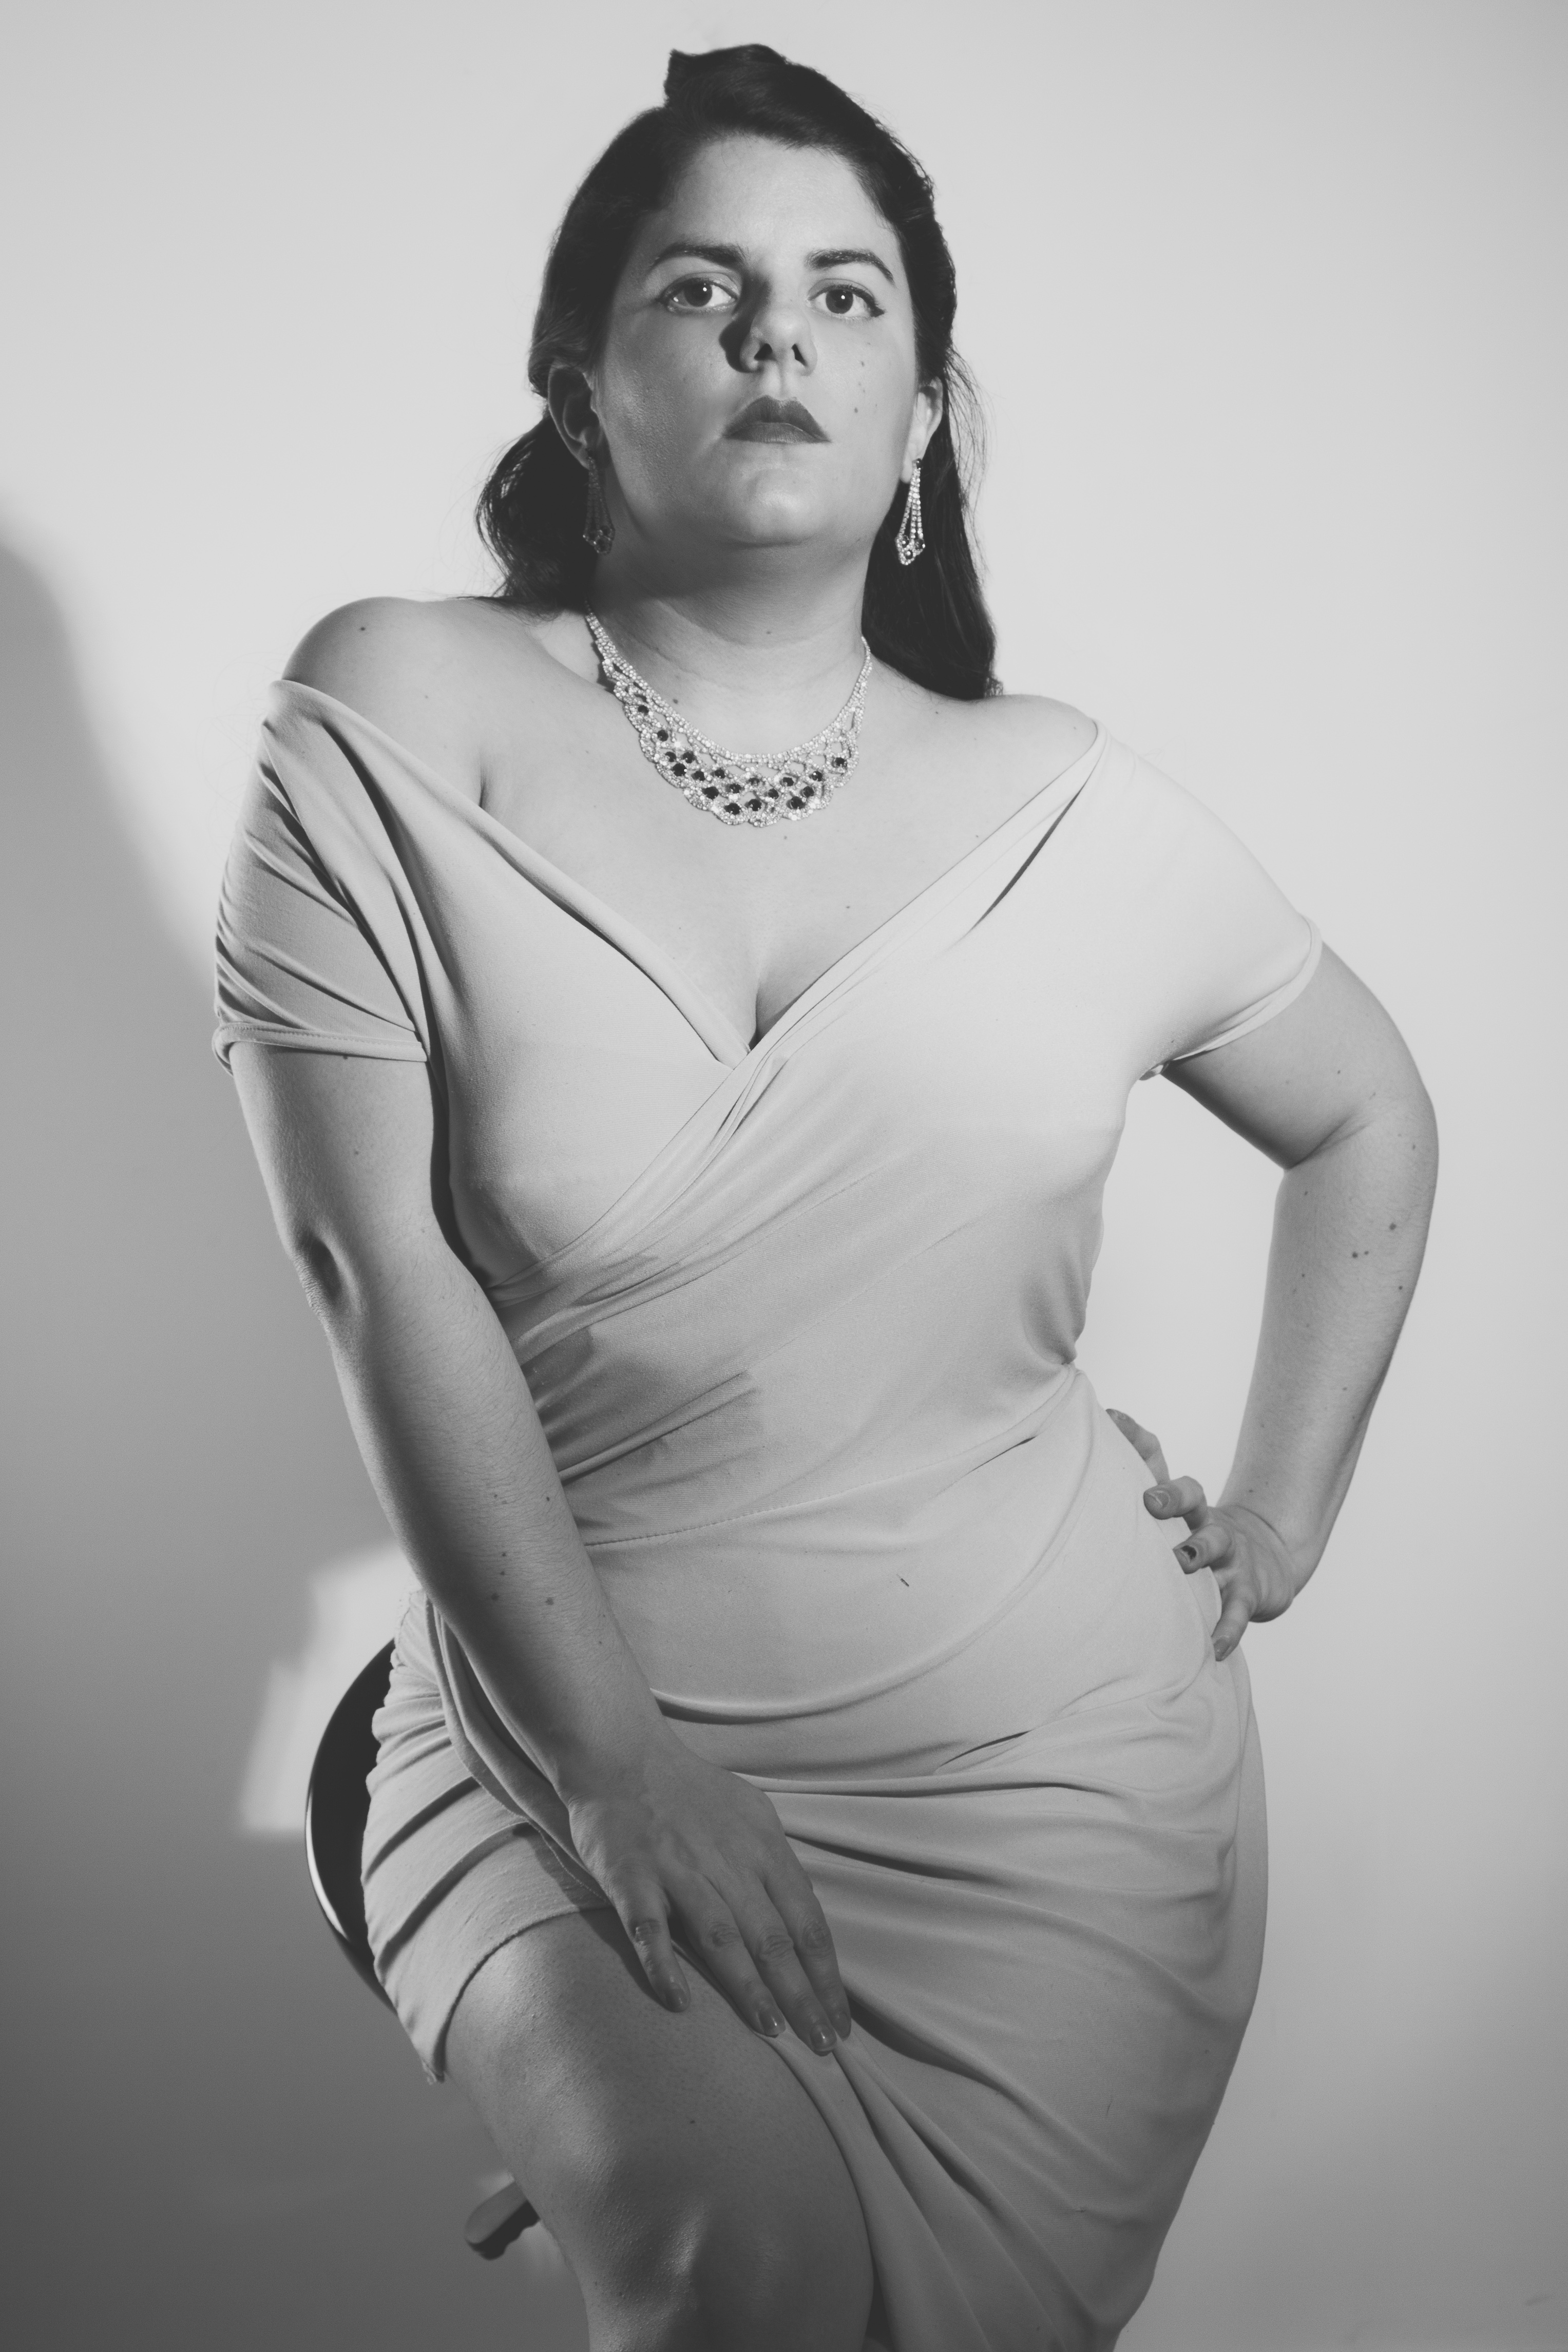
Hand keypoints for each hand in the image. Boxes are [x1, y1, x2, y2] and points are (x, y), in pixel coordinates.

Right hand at [562, 1729, 851, 2053]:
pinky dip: (663, 1963)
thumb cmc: (689, 1791)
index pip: (806, 1921)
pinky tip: (678, 2000)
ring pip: (721, 1934)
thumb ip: (774, 1864)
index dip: (826, 1975)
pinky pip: (648, 1925)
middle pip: (773, 1936)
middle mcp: (727, 1860)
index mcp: (762, 1846)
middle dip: (802, 1994)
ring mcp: (678, 1868)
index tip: (842, 2022)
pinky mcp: (630, 1874)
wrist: (620, 1753)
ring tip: (772, 2031)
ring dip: (748, 1986)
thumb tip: (803, 1918)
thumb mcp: (750, 1814)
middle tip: (824, 2045)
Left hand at [1107, 1409, 1300, 1662]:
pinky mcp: (1247, 1595)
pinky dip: (1228, 1630)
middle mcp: (1211, 1530)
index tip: (1141, 1482)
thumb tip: (1110, 1412)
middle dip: (1175, 1503)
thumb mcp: (1179, 1500)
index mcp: (1191, 1510)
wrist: (1267, 1563)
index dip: (1161, 1478)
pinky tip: (1214, 1647)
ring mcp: (1231, 1563)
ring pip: (1218, 1554)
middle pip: (1197, 1509)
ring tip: (1182, 1564)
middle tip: (1151, 1503)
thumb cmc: (1201, 1530)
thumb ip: (1148, 1459)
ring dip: (1199, 1557)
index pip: (1180, 1485)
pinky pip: (1237, 1614)